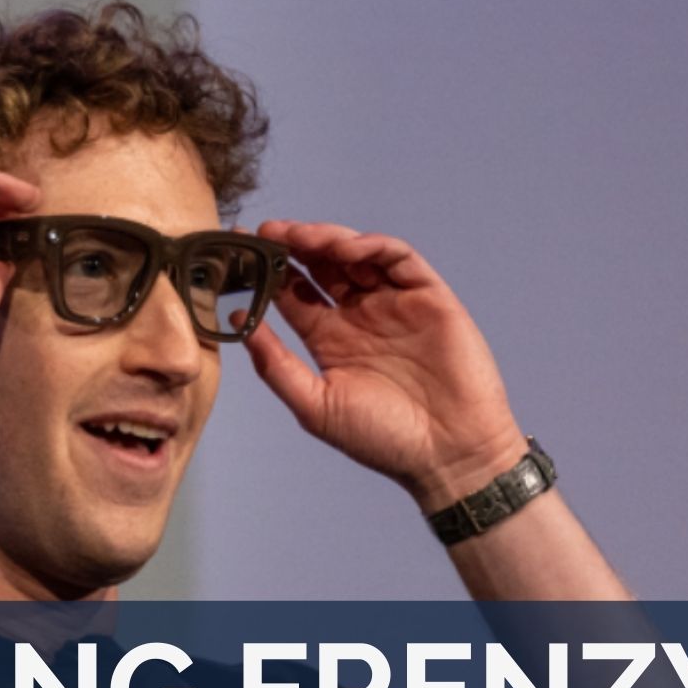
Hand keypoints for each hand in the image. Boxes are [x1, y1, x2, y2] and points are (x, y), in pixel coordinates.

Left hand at [237, 220, 529, 510]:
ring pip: (356, 254)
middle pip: (320, 265)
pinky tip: (344, 250)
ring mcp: (394, 303)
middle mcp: (359, 315)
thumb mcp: (315, 405)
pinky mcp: (428, 296)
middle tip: (266, 233)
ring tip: (299, 237)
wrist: (450, 454)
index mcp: (329, 339)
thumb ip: (275, 364)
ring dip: (326, 239)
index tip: (239, 250)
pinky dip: (371, 246)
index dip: (266, 271)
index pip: (292, 292)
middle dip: (292, 245)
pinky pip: (399, 258)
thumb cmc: (383, 439)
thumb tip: (238, 318)